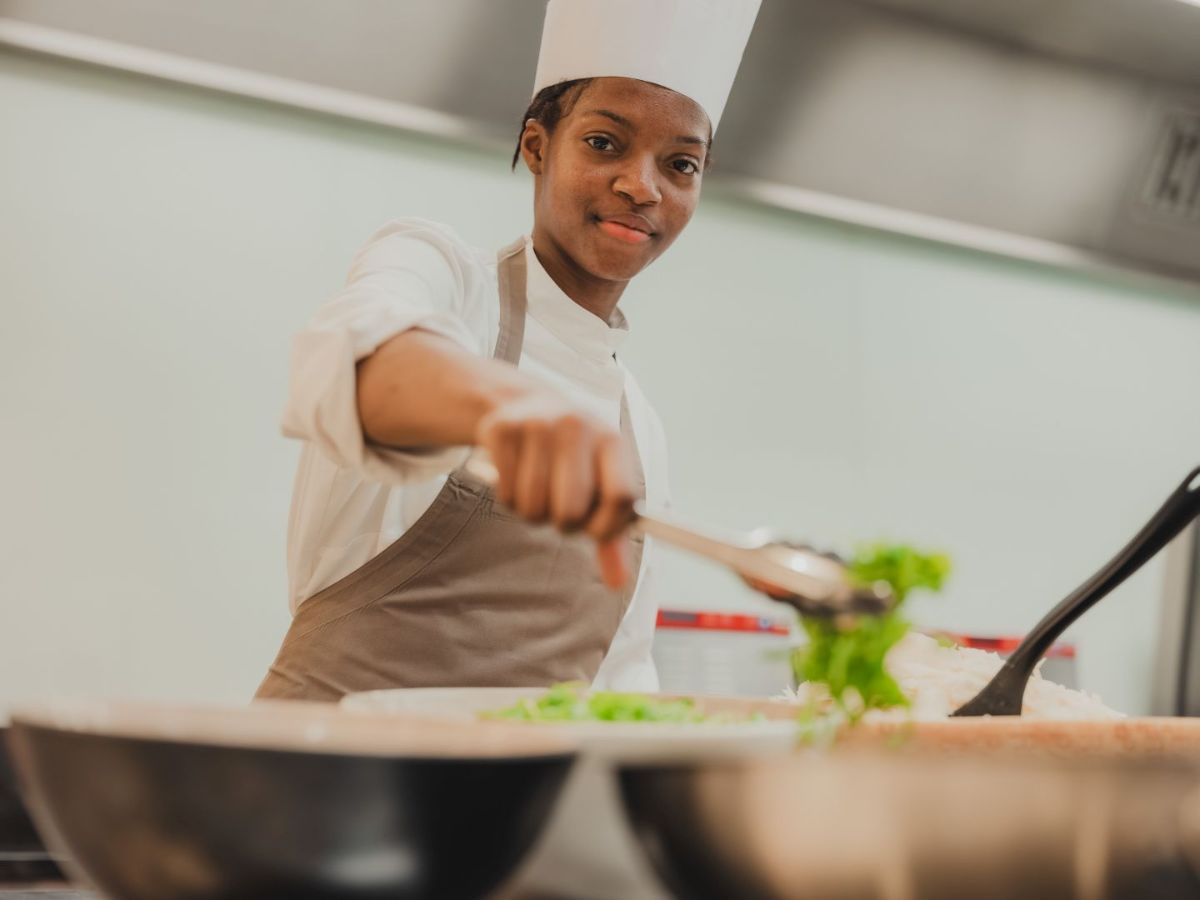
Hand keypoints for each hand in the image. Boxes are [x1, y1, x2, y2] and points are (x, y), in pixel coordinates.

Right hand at [475, 390, 636, 588]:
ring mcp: (538, 425)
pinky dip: (509, 499)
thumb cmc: (572, 456)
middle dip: (564, 523)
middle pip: (571, 511)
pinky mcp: (502, 429)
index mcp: (611, 440)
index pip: (621, 498)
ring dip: (533, 512)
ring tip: (538, 489)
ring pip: (534, 507)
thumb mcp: (598, 482)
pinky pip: (506, 496)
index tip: (595, 532)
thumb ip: (610, 533)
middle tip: (560, 508)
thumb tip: (618, 582)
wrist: (526, 405)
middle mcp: (578, 427)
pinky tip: (515, 476)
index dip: (607, 527)